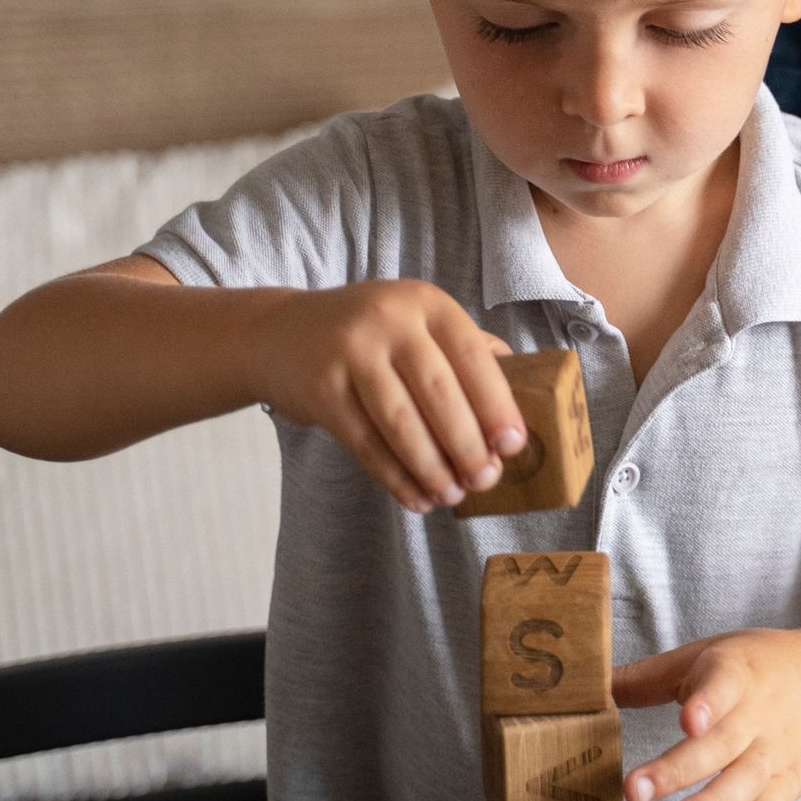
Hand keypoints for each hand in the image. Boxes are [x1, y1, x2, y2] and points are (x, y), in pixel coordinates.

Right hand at [253, 280, 528, 512]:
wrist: (281, 333)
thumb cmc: (370, 334)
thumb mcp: (417, 323)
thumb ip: (466, 351)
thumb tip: (520, 399)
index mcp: (426, 303)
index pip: (472, 355)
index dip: (496, 404)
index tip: (513, 445)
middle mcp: (389, 320)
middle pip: (438, 392)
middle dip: (467, 444)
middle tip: (485, 480)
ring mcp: (350, 353)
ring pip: (401, 422)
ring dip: (431, 467)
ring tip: (452, 495)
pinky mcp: (320, 389)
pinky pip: (365, 442)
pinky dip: (394, 476)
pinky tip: (415, 497)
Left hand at [614, 627, 800, 800]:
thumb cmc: (756, 669)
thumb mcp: (709, 656)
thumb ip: (653, 677)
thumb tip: (593, 686)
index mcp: (736, 673)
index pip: (724, 685)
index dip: (707, 702)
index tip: (687, 721)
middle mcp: (759, 714)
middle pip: (722, 743)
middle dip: (680, 769)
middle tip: (636, 791)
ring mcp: (776, 753)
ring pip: (743, 783)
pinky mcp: (788, 785)